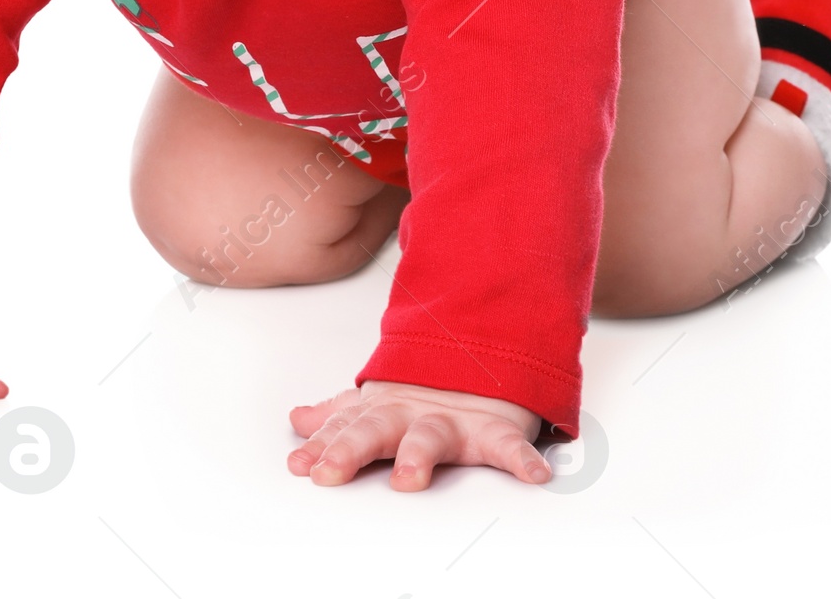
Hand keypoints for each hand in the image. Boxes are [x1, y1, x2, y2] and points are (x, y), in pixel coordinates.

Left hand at [287, 380, 551, 490]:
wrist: (487, 353)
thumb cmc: (426, 392)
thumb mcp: (380, 402)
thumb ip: (340, 416)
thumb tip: (297, 420)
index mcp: (384, 411)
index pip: (347, 429)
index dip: (323, 446)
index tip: (300, 466)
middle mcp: (413, 413)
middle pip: (376, 430)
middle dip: (350, 450)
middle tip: (328, 471)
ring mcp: (454, 418)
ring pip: (432, 436)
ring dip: (418, 455)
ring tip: (409, 477)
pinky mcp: (495, 426)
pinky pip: (511, 444)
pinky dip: (523, 459)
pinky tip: (533, 475)